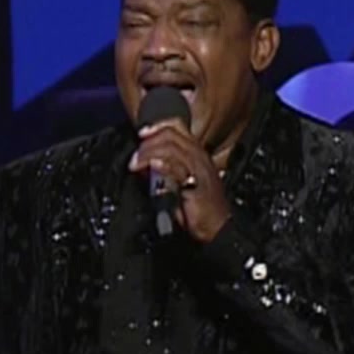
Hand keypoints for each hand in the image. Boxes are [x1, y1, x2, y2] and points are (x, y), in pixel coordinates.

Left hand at [129, 120, 230, 242]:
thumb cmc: (201, 210)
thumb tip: (144, 164)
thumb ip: (166, 170)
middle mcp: (199, 157)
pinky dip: (161, 165)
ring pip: (171, 147)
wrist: (218, 228)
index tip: (141, 134)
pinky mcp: (196, 182)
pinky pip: (176, 167)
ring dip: (148, 153)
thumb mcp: (181, 184)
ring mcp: (199, 168)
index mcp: (197, 154)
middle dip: (148, 142)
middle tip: (135, 156)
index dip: (157, 126)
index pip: (177, 126)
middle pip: (171, 134)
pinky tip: (152, 167)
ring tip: (136, 164)